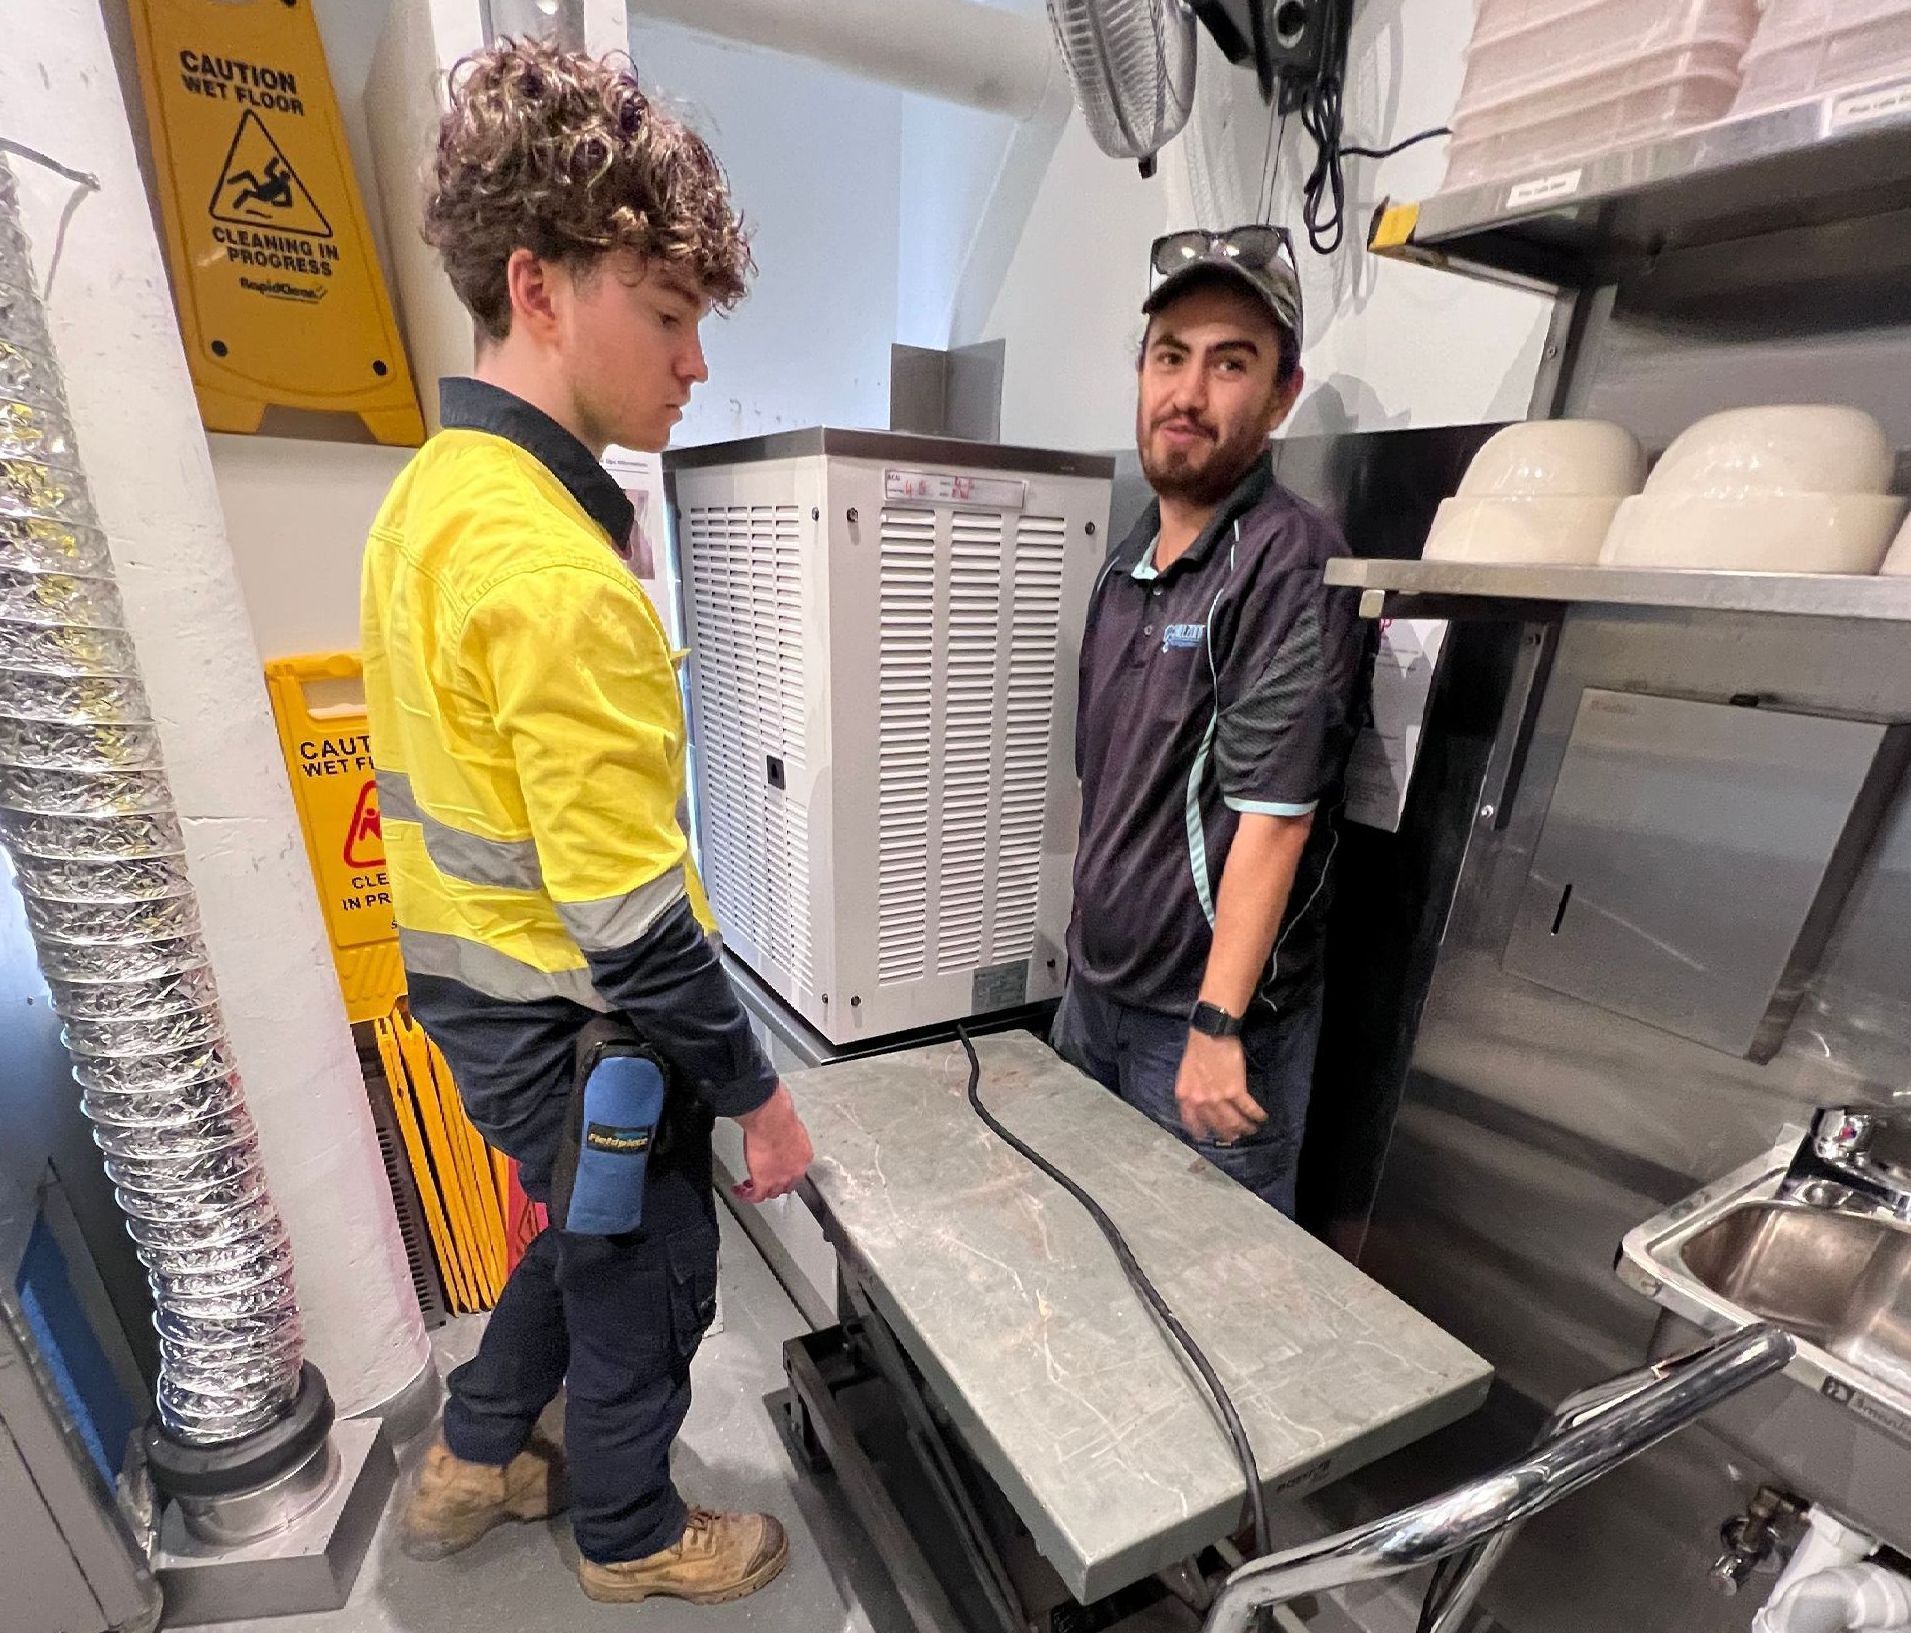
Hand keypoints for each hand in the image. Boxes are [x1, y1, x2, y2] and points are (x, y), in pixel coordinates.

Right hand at [732, 1083, 812, 1203]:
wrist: (771, 1119)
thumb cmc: (779, 1115)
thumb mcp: (791, 1126)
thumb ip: (787, 1136)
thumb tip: (780, 1133)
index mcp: (804, 1155)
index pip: (796, 1171)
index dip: (785, 1173)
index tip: (777, 1170)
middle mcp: (796, 1170)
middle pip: (786, 1186)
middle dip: (775, 1185)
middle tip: (764, 1180)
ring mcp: (781, 1178)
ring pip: (772, 1193)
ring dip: (761, 1191)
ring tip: (750, 1186)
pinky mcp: (764, 1181)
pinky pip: (755, 1195)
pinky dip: (747, 1195)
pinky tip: (740, 1191)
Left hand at [1175, 1031, 1266, 1144]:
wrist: (1211, 1034)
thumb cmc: (1197, 1048)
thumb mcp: (1186, 1072)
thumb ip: (1191, 1090)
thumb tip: (1199, 1101)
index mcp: (1185, 1096)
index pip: (1191, 1121)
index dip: (1199, 1131)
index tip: (1206, 1136)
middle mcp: (1200, 1102)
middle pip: (1216, 1124)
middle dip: (1227, 1133)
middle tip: (1234, 1136)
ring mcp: (1218, 1098)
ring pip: (1233, 1120)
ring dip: (1243, 1127)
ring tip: (1250, 1130)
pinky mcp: (1236, 1091)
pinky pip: (1247, 1108)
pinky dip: (1256, 1114)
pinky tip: (1261, 1117)